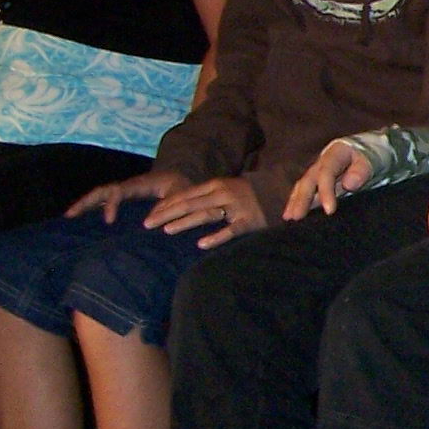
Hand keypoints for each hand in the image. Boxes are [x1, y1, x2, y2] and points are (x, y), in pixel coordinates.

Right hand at [68, 169, 190, 222]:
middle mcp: (128, 186)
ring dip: (85, 204)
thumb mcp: (180, 195)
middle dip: (86, 202)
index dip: (111, 205)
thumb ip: (168, 206)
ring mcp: (125, 191)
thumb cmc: (183, 187)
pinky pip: (105, 201)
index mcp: (139, 185)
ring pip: (100, 195)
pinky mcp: (125, 198)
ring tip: (69, 217)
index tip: (109, 222)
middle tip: (69, 216)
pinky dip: (93, 208)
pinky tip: (83, 220)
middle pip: (102, 191)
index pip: (119, 192)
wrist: (183, 178)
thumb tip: (148, 223)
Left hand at [144, 175, 265, 248]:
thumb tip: (177, 207)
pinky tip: (201, 244)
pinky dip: (216, 237)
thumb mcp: (225, 189)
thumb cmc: (248, 194)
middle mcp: (223, 193)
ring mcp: (236, 207)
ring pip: (205, 214)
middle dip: (166, 214)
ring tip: (166, 230)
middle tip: (147, 224)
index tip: (149, 215)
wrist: (281, 191)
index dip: (165, 204)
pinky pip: (230, 230)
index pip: (184, 194)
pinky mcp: (249, 221)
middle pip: (189, 204)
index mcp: (216, 184)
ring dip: (184, 222)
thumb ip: (205, 197)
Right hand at [286, 140, 371, 219]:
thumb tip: (348, 184)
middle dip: (302, 199)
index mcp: (336, 153)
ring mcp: (320, 171)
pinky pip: (308, 191)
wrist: (375, 152)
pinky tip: (292, 215)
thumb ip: (362, 171)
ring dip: (295, 201)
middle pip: (309, 180)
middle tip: (296, 217)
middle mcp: (323, 161)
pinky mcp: (320, 182)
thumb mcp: (373, 161)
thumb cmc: (375, 157)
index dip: (326, 192)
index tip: (329, 211)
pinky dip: (299, 202)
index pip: (326, 173)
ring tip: (288, 218)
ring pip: (304, 186)